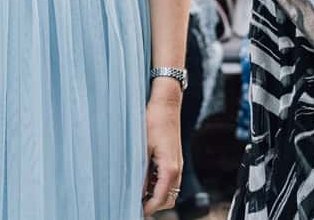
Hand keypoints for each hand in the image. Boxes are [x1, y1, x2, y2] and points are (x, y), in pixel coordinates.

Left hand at [141, 85, 182, 216]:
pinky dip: (159, 184)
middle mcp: (177, 169)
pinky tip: (144, 178)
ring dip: (156, 194)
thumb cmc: (154, 121)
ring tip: (138, 191)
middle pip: (168, 198)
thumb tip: (136, 190)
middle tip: (135, 203)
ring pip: (170, 190)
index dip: (148, 207)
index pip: (161, 198)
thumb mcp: (142, 147)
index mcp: (170, 169)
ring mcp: (177, 164)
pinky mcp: (175, 159)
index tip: (136, 210)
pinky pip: (169, 179)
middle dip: (154, 204)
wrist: (166, 104)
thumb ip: (140, 171)